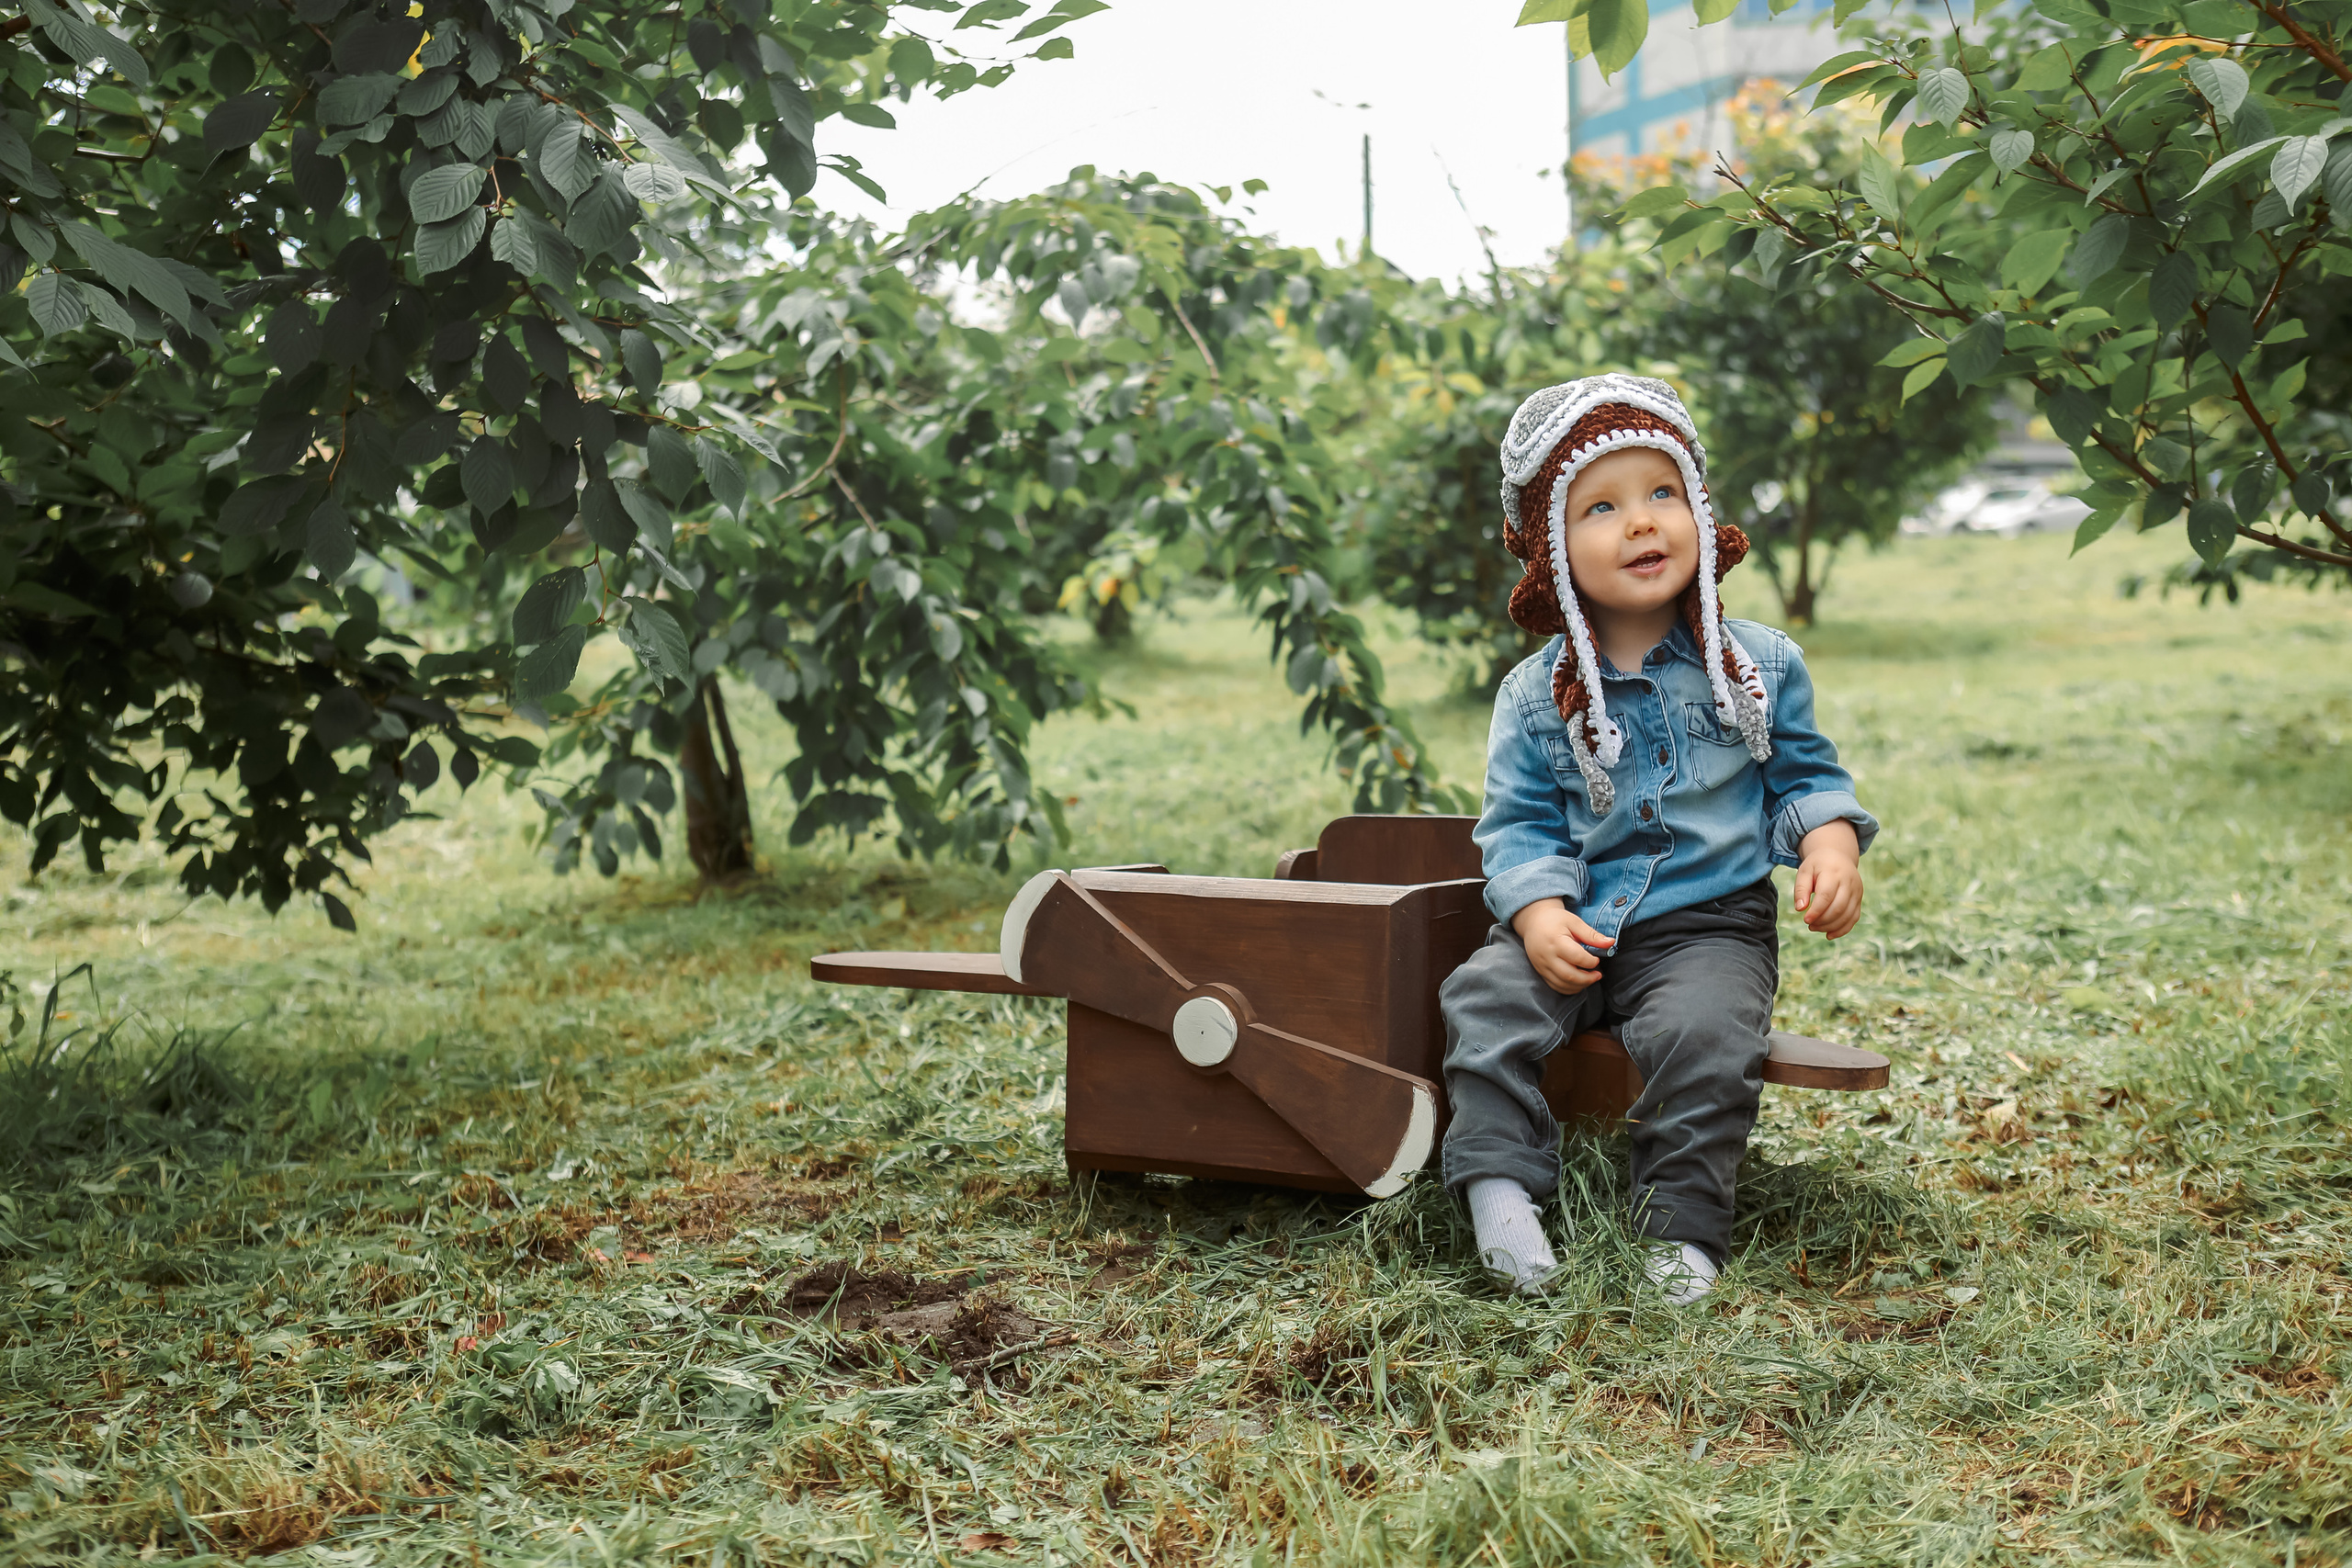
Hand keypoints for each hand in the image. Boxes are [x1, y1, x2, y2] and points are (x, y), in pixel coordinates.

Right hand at [1510, 898, 1614, 993]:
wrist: (1533, 921)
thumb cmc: (1555, 920)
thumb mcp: (1574, 922)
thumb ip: (1592, 935)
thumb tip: (1611, 943)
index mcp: (1555, 941)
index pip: (1577, 958)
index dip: (1591, 961)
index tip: (1597, 958)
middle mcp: (1546, 956)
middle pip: (1569, 976)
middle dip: (1588, 979)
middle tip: (1598, 974)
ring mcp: (1542, 966)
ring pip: (1562, 985)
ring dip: (1579, 985)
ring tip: (1589, 978)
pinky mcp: (1540, 972)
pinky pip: (1555, 986)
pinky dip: (1569, 988)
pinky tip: (1578, 982)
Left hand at [1793, 820, 1863, 938]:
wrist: (1838, 856)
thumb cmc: (1817, 865)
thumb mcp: (1804, 871)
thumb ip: (1800, 889)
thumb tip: (1800, 909)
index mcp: (1833, 873)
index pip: (1826, 896)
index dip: (1816, 911)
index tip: (1805, 920)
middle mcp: (1849, 882)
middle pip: (1838, 907)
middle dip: (1823, 921)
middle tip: (1809, 925)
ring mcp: (1857, 891)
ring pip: (1847, 915)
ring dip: (1831, 926)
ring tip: (1815, 928)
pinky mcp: (1859, 899)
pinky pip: (1854, 918)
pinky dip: (1842, 929)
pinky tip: (1829, 934)